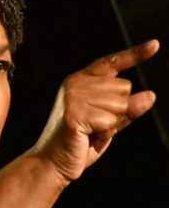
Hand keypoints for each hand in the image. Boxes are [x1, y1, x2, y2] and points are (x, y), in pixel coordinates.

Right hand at [34, 39, 158, 180]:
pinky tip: (87, 137)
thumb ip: (127, 109)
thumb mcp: (108, 123)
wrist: (53, 162)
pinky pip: (109, 121)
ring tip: (90, 132)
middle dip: (118, 112)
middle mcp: (76, 84)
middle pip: (124, 87)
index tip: (155, 45)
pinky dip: (104, 134)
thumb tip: (150, 95)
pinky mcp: (75, 113)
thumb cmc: (79, 143)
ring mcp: (73, 97)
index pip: (111, 63)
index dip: (134, 54)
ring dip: (110, 124)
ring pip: (120, 105)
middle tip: (95, 126)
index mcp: (81, 81)